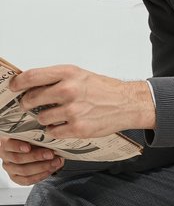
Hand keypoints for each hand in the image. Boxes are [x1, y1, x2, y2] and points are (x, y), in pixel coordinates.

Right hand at [0, 137, 63, 185]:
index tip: (28, 147)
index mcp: (6, 143)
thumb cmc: (30, 143)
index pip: (9, 145)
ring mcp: (10, 168)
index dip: (18, 146)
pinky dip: (41, 175)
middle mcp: (6, 156)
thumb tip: (50, 140)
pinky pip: (27, 180)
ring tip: (55, 162)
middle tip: (51, 154)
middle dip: (36, 157)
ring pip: (24, 170)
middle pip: (18, 159)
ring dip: (42, 167)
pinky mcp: (16, 178)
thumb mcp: (30, 137)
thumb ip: (36, 138)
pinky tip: (50, 170)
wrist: (29, 153)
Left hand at [8, 64, 155, 138]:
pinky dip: (54, 130)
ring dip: (43, 119)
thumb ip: (56, 78)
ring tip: (54, 117)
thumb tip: (32, 84)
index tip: (14, 87)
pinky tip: (62, 126)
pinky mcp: (78, 128)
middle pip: (32, 99)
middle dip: (27, 104)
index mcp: (68, 73)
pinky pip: (53, 132)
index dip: (18, 83)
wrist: (127, 104)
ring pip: (42, 118)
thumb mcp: (79, 75)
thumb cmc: (104, 89)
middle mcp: (69, 90)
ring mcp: (73, 111)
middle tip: (29, 106)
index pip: (32, 77)